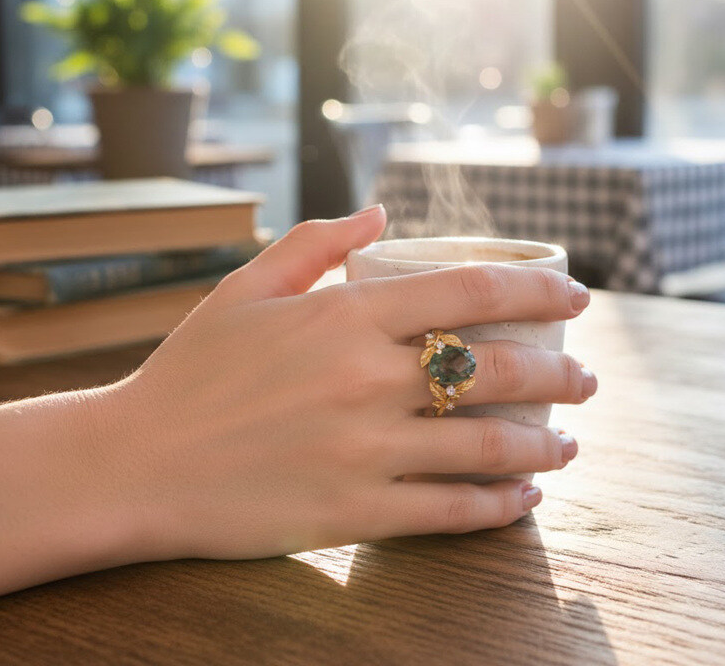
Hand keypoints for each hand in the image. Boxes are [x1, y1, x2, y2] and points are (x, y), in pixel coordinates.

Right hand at [100, 205, 595, 561]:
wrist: (137, 461)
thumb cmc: (191, 369)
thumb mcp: (245, 289)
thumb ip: (314, 241)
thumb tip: (378, 210)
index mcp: (342, 318)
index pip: (469, 294)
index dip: (537, 292)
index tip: (576, 298)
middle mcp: (365, 381)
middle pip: (497, 371)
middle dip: (561, 374)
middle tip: (587, 379)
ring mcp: (363, 451)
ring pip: (486, 449)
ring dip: (544, 446)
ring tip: (568, 443)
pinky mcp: (352, 513)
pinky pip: (448, 512)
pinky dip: (498, 507)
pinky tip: (522, 500)